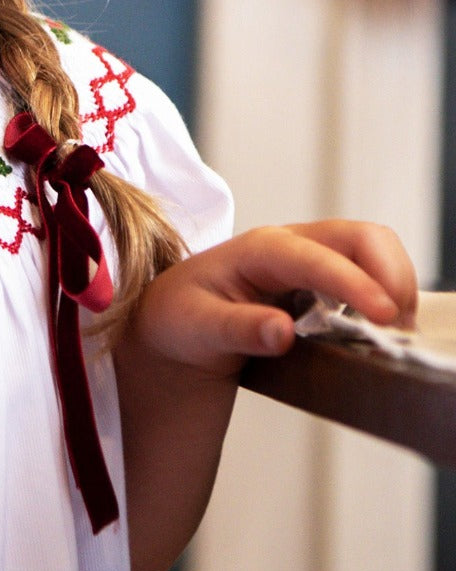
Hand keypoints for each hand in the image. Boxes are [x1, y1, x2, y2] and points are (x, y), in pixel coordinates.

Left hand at [132, 220, 417, 379]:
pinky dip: (386, 296)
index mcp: (257, 250)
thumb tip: (281, 332)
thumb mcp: (195, 327)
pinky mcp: (323, 279)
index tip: (384, 316)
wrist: (172, 321)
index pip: (315, 257)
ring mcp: (310, 258)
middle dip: (390, 273)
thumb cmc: (178, 317)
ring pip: (371, 250)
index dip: (353, 283)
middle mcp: (290, 244)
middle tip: (399, 327)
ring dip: (394, 284)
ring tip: (396, 333)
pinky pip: (368, 274)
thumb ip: (237, 329)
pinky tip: (382, 331)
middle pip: (359, 237)